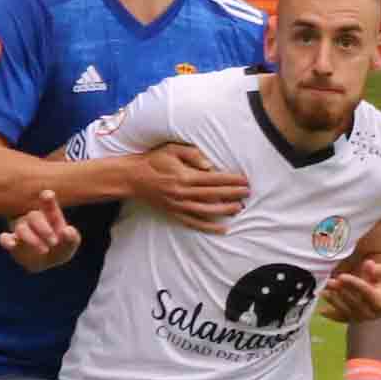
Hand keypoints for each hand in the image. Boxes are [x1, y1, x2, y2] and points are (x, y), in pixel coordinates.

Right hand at [0, 189, 76, 272]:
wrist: (48, 262)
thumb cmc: (61, 247)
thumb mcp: (71, 243)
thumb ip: (72, 237)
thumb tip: (67, 230)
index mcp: (50, 215)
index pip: (48, 204)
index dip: (47, 198)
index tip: (48, 195)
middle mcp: (34, 219)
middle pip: (34, 216)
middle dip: (44, 229)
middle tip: (54, 242)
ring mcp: (21, 229)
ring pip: (21, 228)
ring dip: (32, 239)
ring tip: (44, 250)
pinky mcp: (12, 241)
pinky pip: (4, 238)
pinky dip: (6, 240)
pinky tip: (12, 244)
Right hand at [123, 138, 247, 226]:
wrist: (132, 177)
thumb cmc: (154, 160)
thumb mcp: (172, 150)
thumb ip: (192, 154)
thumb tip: (210, 165)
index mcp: (184, 176)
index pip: (214, 179)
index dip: (231, 180)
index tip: (245, 180)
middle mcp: (182, 193)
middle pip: (213, 195)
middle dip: (233, 194)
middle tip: (248, 193)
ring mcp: (178, 205)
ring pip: (206, 211)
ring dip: (224, 210)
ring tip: (239, 208)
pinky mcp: (174, 213)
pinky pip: (193, 222)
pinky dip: (208, 227)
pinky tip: (222, 229)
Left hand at [321, 251, 380, 324]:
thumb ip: (379, 270)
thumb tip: (369, 264)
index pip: (366, 292)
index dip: (353, 284)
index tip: (341, 276)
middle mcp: (372, 314)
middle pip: (354, 302)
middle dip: (341, 291)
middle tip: (330, 281)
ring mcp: (362, 319)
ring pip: (346, 311)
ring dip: (333, 302)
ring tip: (323, 292)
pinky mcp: (353, 320)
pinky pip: (341, 319)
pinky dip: (331, 315)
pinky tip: (321, 311)